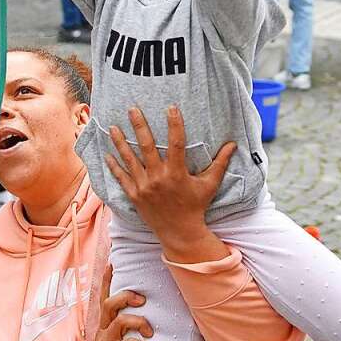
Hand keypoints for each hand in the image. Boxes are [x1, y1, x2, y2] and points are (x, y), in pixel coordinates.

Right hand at [85, 263, 152, 340]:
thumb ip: (128, 330)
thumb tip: (151, 316)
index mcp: (105, 324)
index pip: (104, 297)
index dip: (108, 280)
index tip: (112, 263)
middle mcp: (103, 330)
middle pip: (110, 304)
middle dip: (126, 297)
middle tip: (142, 300)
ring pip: (119, 321)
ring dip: (138, 321)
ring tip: (150, 331)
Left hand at [105, 106, 234, 261]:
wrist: (180, 233)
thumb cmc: (196, 207)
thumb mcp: (209, 185)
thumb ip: (220, 163)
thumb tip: (233, 144)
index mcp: (177, 173)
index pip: (176, 143)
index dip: (175, 124)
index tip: (171, 107)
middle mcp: (158, 178)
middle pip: (147, 146)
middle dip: (139, 126)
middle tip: (132, 109)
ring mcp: (144, 187)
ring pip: (129, 160)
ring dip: (120, 142)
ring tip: (113, 126)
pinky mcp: (134, 195)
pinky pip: (121, 178)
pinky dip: (114, 166)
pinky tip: (107, 154)